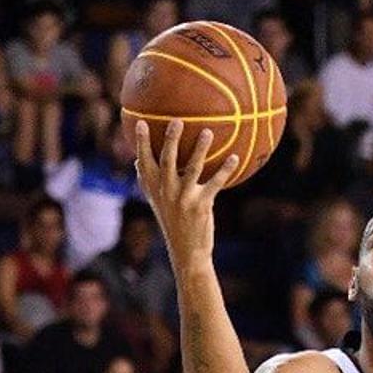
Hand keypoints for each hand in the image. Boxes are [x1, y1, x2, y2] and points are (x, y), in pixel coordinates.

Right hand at [133, 120, 238, 272]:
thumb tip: (136, 161)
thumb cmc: (172, 223)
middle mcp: (166, 191)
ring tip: (208, 132)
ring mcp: (183, 198)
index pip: (144, 162)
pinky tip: (235, 157)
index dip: (142, 143)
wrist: (186, 251)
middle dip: (171, 139)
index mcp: (154, 189)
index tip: (141, 122)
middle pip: (167, 160)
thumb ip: (148, 182)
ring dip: (200, 148)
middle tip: (177, 120)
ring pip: (192, 168)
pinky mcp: (201, 205)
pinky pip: (216, 183)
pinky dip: (226, 169)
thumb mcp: (157, 203)